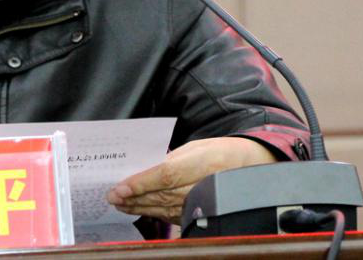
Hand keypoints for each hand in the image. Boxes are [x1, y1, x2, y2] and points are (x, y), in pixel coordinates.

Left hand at [106, 137, 276, 224]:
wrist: (250, 168)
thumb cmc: (220, 152)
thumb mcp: (195, 147)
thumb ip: (171, 158)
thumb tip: (146, 170)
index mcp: (200, 164)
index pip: (164, 176)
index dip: (140, 184)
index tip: (119, 188)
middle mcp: (201, 186)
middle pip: (160, 195)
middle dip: (132, 197)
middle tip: (111, 197)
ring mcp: (201, 202)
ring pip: (163, 207)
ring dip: (138, 206)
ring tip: (120, 203)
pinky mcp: (200, 212)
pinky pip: (172, 215)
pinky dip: (153, 212)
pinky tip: (139, 209)